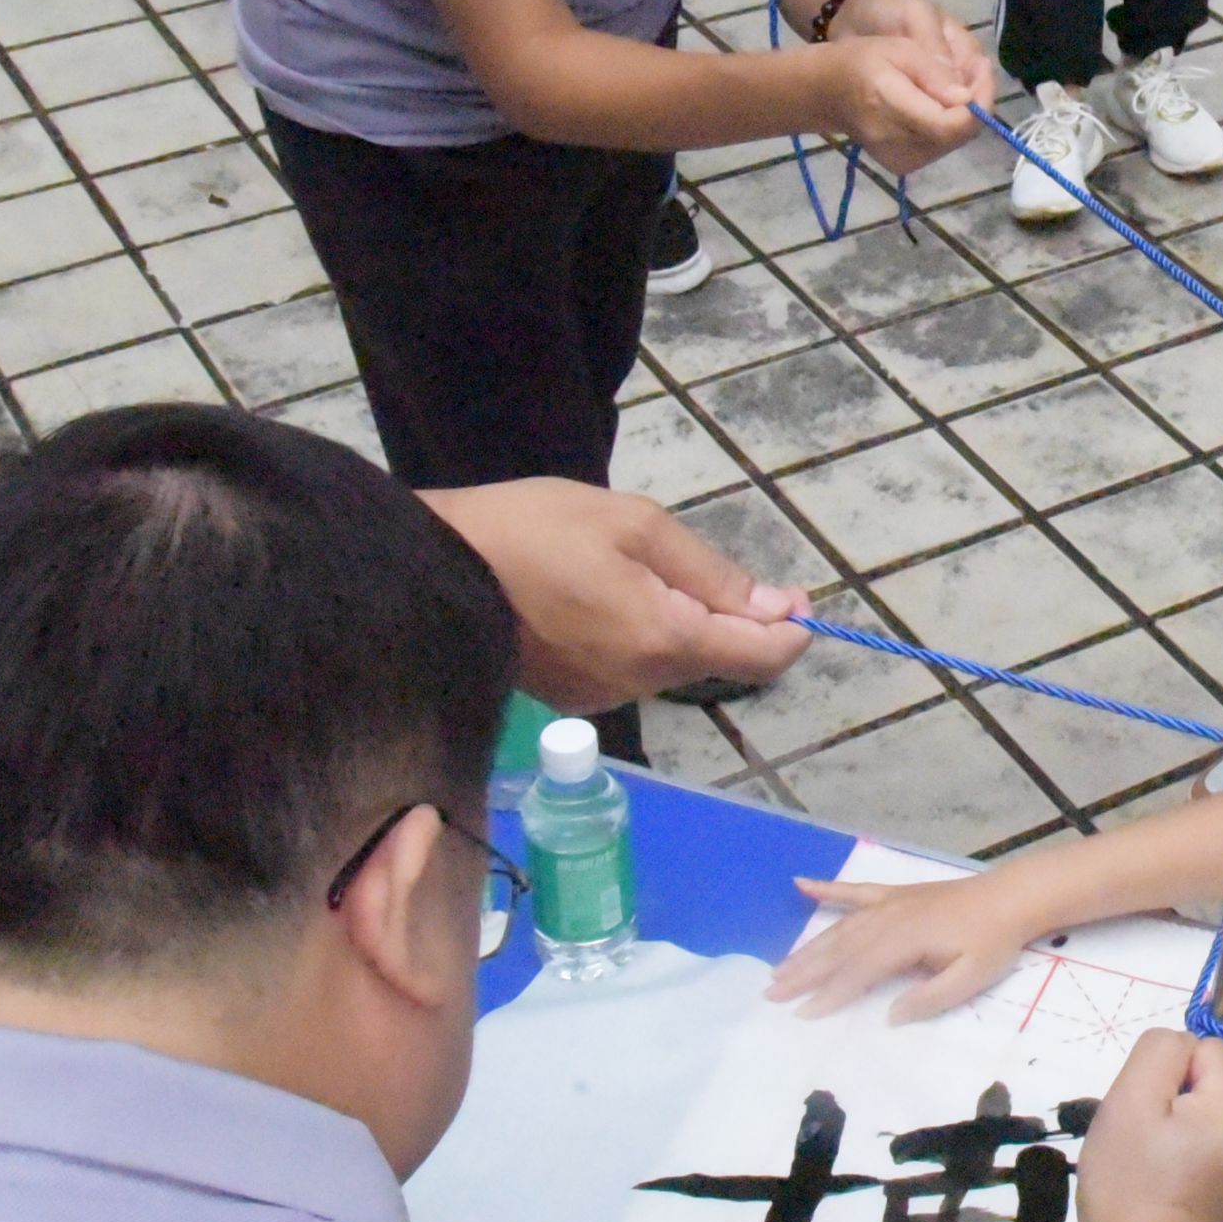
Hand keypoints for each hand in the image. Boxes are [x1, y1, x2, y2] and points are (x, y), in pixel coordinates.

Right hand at [418, 482, 810, 710]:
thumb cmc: (533, 531)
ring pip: (670, 661)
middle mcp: (640, 683)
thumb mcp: (632, 525)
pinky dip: (633, 634)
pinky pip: (627, 666)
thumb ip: (710, 572)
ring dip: (673, 621)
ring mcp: (601, 696)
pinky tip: (592, 594)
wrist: (428, 572)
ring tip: (619, 565)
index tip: (793, 595)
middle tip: (681, 557)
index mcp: (664, 640)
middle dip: (723, 615)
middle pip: (716, 657)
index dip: (790, 628)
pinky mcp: (569, 696)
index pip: (761, 656)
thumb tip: (777, 607)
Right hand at [769, 868, 1053, 1019]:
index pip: (859, 971)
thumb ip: (929, 998)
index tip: (802, 1013)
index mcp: (905, 940)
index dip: (830, 993)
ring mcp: (889, 902)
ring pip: (839, 926)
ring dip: (808, 947)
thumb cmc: (993, 941)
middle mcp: (888, 918)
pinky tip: (800, 885)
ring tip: (779, 967)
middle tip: (771, 993)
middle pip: (839, 948)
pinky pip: (854, 891)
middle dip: (804, 972)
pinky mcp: (895, 894)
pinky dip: (826, 889)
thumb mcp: (971, 978)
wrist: (1012, 896)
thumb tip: (888, 1016)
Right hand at [815, 23, 988, 173]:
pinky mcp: (904, 166)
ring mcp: (901, 161)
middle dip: (977, 103)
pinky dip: (951, 124)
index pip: (949, 125)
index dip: (978, 103)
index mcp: (891, 108)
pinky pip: (943, 145)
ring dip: (966, 113)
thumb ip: (934, 73)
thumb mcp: (899, 49)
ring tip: (961, 81)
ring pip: (956, 141)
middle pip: (959, 134)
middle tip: (977, 69)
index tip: (983, 69)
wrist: (828, 92)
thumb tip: (967, 98)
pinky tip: (945, 102)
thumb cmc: (862, 61)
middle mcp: (897, 144)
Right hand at [1079, 1029, 1222, 1221]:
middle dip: (1186, 1093)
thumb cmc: (1128, 1189)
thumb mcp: (1128, 1102)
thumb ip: (1162, 1050)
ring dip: (1195, 1116)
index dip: (1168, 1077)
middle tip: (1156, 1141)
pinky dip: (1207, 1141)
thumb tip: (1189, 1046)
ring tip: (1169, 1161)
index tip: (1152, 1120)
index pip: (1205, 1048)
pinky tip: (1185, 1175)